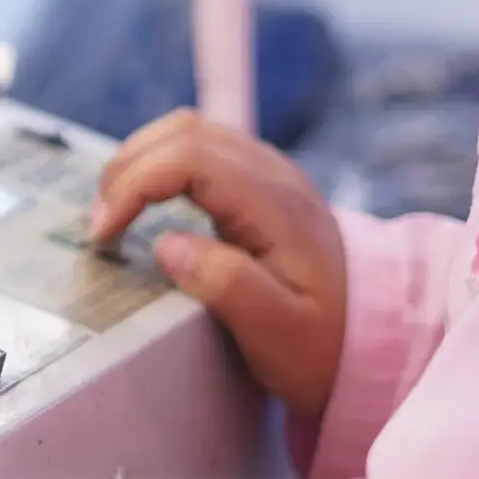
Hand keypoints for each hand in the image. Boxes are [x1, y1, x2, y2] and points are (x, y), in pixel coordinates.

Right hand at [91, 109, 347, 417]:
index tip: (104, 234)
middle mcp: (275, 176)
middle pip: (183, 130)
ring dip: (139, 162)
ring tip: (115, 213)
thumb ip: (227, 286)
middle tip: (101, 226)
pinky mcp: (263, 183)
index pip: (188, 158)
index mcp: (276, 207)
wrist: (376, 341)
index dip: (134, 185)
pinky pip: (201, 148)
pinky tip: (146, 205)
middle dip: (126, 169)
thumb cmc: (324, 347)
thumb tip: (166, 245)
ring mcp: (271, 173)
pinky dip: (160, 166)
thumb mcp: (279, 335)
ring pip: (189, 130)